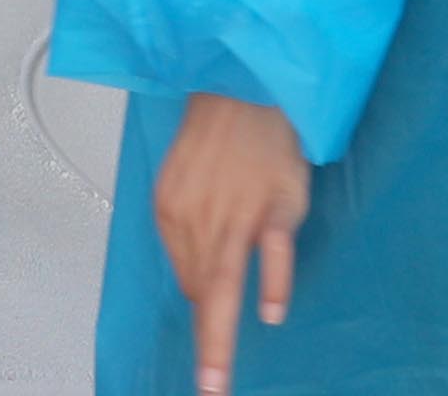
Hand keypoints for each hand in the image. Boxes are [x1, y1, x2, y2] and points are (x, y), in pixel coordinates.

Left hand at [153, 94, 309, 393]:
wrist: (251, 82)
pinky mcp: (275, 204)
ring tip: (217, 377)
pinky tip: (270, 311)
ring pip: (225, 282)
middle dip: (206, 344)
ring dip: (220, 337)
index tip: (215, 316)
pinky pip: (272, 250)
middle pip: (200, 289)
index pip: (186, 274)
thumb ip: (192, 230)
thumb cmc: (223, 133)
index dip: (202, 294)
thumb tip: (201, 282)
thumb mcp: (188, 179)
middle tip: (208, 387)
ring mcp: (238, 212)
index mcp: (172, 210)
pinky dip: (271, 281)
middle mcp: (199, 216)